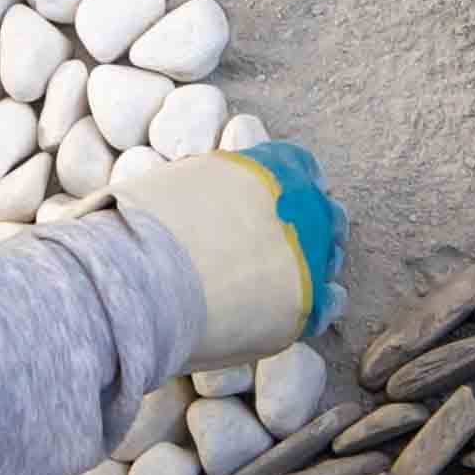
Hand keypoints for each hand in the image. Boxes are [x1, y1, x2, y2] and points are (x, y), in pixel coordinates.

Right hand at [135, 138, 344, 365]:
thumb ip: (220, 181)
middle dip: (310, 226)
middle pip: (325, 214)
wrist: (145, 279)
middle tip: (284, 243)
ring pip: (329, 257)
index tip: (281, 200)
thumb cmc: (149, 227)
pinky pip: (329, 303)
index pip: (302, 167)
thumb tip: (220, 192)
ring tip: (282, 277)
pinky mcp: (306, 305)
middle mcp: (303, 207)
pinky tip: (298, 307)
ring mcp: (310, 257)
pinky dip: (318, 303)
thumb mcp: (185, 179)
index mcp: (274, 169)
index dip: (293, 185)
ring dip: (314, 264)